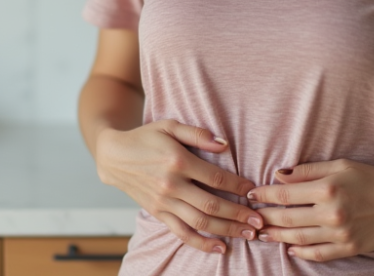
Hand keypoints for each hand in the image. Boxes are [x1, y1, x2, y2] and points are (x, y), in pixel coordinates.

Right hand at [95, 120, 263, 253]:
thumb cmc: (145, 137)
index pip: (216, 178)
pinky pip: (181, 232)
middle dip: (239, 215)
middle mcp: (172, 184)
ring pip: (200, 222)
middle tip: (260, 221)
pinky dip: (201, 243)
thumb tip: (224, 145)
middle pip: (212, 205)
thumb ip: (198, 134)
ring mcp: (164, 202)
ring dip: (226, 230)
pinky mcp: (158, 213)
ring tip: (248, 235)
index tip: (254, 192)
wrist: (114, 156)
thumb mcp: (170, 125)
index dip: (239, 187)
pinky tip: (219, 248)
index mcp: (178, 161)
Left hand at [246, 159, 373, 262]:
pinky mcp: (349, 247)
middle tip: (250, 217)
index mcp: (328, 189)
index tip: (251, 194)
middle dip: (265, 218)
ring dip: (277, 236)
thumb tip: (279, 175)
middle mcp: (332, 213)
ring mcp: (340, 234)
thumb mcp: (340, 165)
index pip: (285, 194)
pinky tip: (290, 248)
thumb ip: (308, 171)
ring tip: (263, 234)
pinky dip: (302, 252)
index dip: (264, 195)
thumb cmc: (372, 178)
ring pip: (299, 238)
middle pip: (287, 218)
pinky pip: (319, 254)